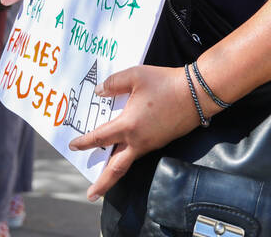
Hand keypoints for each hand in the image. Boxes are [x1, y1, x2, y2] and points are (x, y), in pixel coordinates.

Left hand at [68, 64, 201, 200]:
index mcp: (128, 126)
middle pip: (117, 168)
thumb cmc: (165, 83)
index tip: (73, 146)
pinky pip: (140, 152)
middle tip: (91, 195)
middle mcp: (139, 141)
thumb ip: (113, 83)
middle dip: (102, 183)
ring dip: (115, 169)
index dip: (84, 143)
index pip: (100, 138)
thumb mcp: (134, 75)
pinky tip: (124, 148)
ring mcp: (152, 144)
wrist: (198, 93)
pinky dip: (128, 155)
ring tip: (103, 172)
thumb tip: (99, 92)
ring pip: (129, 161)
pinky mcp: (161, 141)